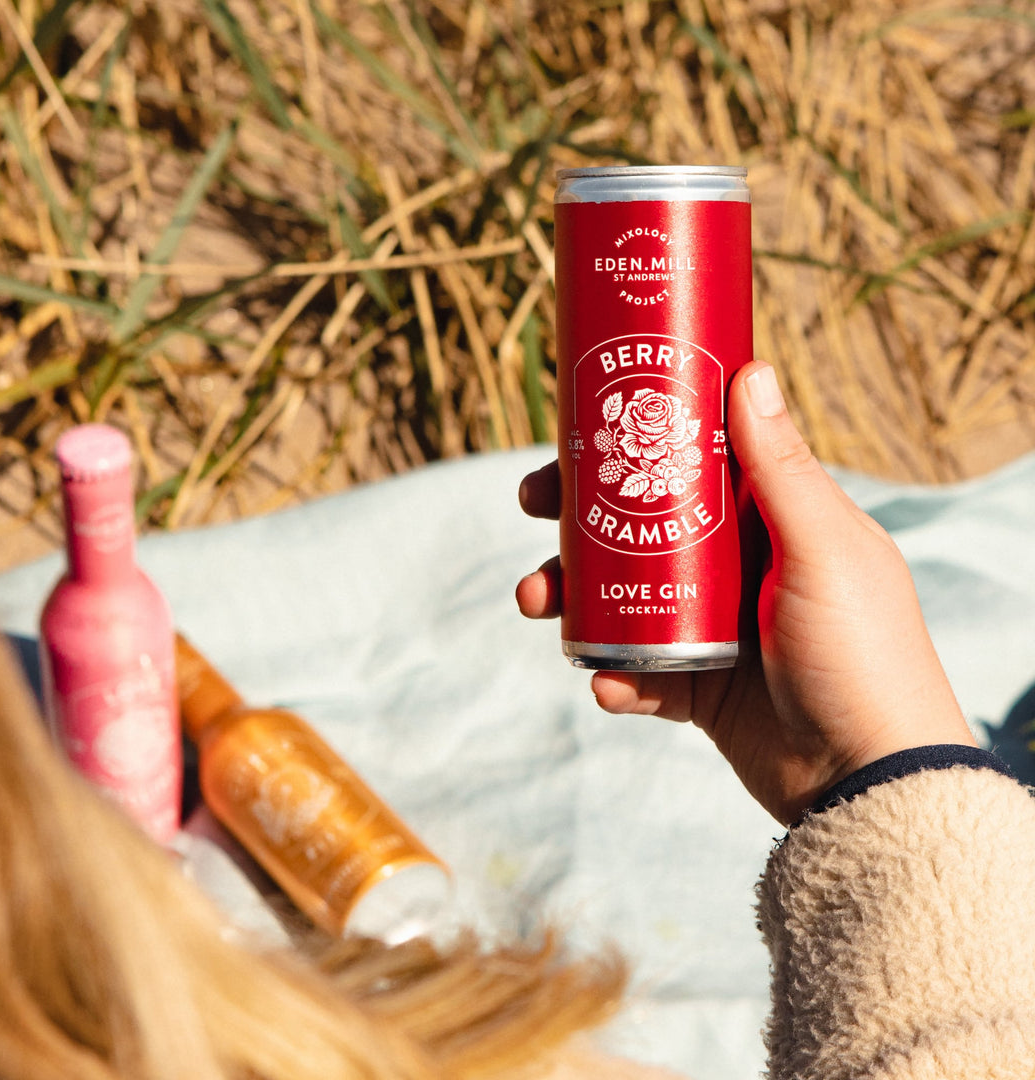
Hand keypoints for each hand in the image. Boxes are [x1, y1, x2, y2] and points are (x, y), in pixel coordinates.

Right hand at [517, 361, 974, 823]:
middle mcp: (737, 566)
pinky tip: (607, 684)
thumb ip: (782, 469)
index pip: (692, 459)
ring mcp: (712, 627)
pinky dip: (613, 673)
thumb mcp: (823, 548)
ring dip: (572, 594)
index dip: (633, 437)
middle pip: (640, 522)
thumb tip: (751, 371)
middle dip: (578, 514)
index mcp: (772, 519)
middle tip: (532, 506)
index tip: (579, 428)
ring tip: (536, 602)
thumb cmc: (862, 651)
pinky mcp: (697, 686)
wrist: (867, 778)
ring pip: (622, 594)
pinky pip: (637, 668)